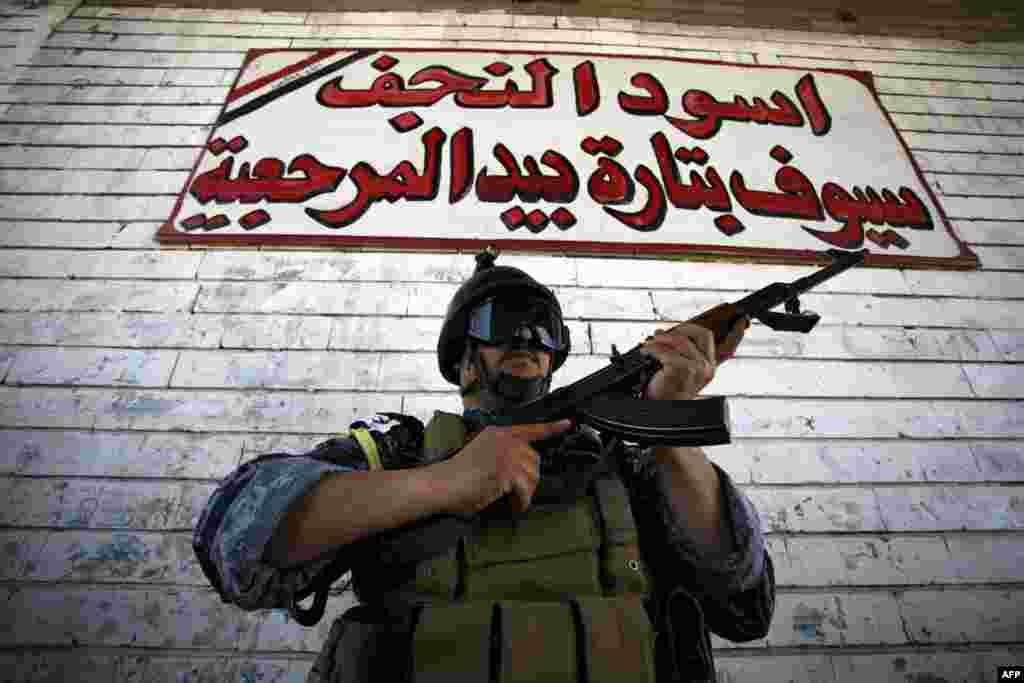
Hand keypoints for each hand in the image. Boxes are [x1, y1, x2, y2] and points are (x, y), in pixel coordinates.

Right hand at [433, 419, 573, 517]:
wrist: (440, 484)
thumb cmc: (456, 475)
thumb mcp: (481, 454)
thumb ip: (501, 455)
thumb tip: (523, 470)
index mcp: (497, 433)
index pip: (530, 428)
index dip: (551, 427)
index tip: (567, 424)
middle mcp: (504, 439)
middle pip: (535, 460)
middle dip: (529, 479)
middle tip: (518, 493)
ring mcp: (506, 454)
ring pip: (532, 476)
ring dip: (526, 493)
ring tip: (513, 502)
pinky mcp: (505, 471)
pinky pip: (525, 491)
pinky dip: (521, 502)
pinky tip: (514, 506)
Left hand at [640, 310, 749, 400]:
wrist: (663, 410)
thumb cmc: (669, 391)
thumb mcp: (681, 372)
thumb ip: (686, 355)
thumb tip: (674, 333)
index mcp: (710, 366)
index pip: (729, 347)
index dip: (736, 333)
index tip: (742, 319)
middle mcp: (707, 367)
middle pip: (703, 334)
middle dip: (681, 328)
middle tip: (663, 332)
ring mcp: (698, 369)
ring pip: (681, 340)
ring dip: (660, 339)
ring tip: (648, 343)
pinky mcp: (684, 370)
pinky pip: (667, 350)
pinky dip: (653, 349)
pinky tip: (647, 352)